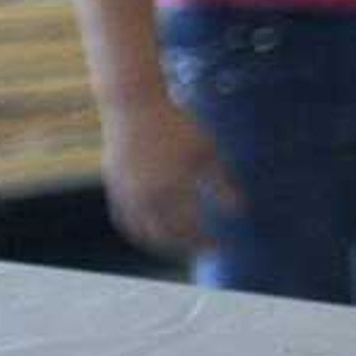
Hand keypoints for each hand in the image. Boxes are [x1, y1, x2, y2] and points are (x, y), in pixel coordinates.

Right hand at [102, 93, 235, 260]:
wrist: (133, 104)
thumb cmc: (177, 125)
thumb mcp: (207, 152)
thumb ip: (222, 184)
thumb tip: (240, 212)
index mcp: (170, 189)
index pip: (189, 228)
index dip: (204, 241)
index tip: (219, 247)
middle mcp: (144, 196)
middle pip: (164, 235)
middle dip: (184, 247)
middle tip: (202, 251)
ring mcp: (125, 192)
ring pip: (140, 231)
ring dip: (160, 244)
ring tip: (180, 247)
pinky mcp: (114, 185)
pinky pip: (125, 218)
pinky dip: (139, 230)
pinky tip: (155, 229)